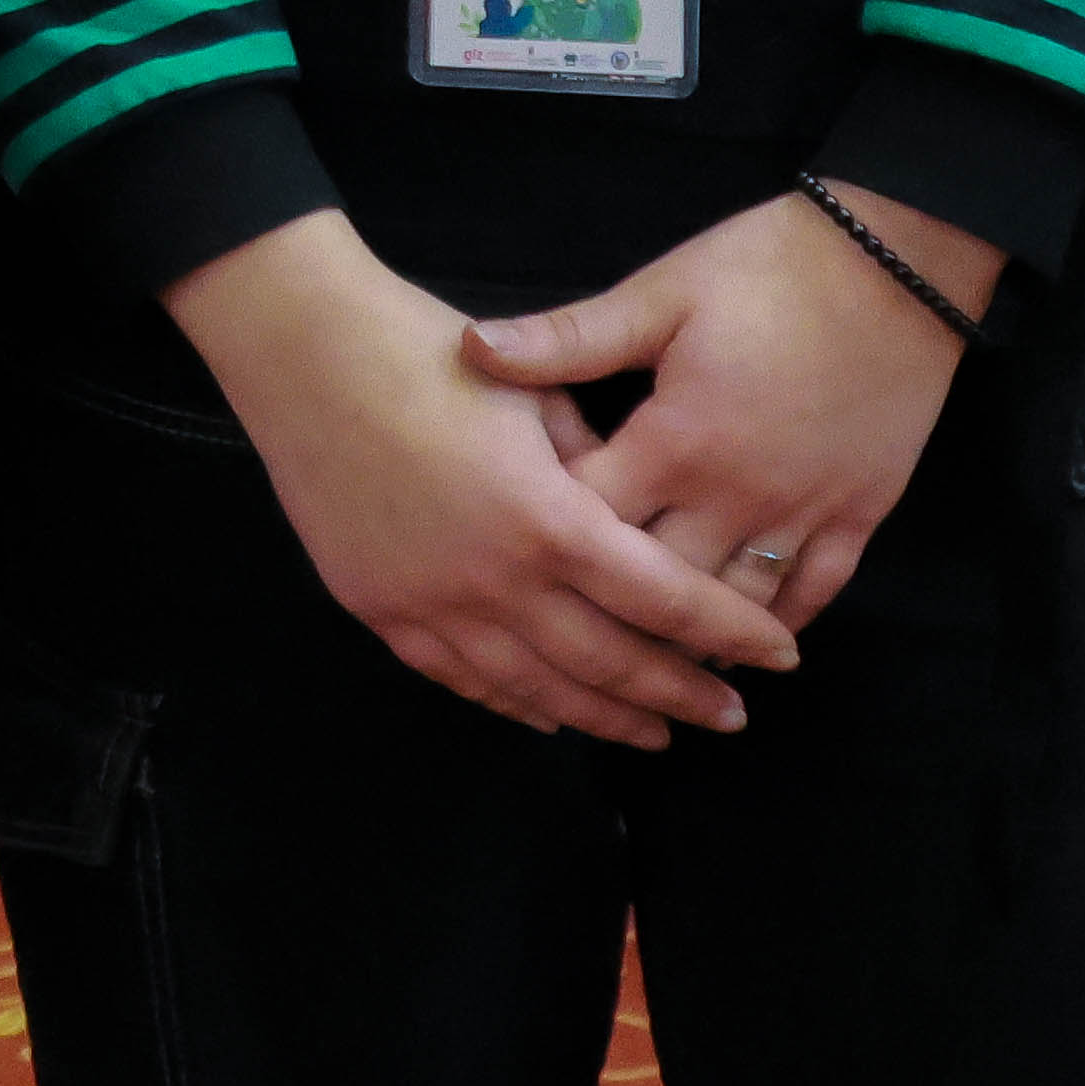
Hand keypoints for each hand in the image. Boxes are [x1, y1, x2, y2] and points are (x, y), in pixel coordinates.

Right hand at [166, 211, 802, 745]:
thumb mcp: (538, 398)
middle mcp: (498, 581)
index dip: (729, 633)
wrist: (304, 352)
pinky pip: (464, 679)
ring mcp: (433, 605)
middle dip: (684, 694)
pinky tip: (551, 716)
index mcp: (550, 521)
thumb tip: (633, 516)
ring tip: (658, 733)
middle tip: (733, 716)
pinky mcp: (382, 610)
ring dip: (609, 718)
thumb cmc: (428, 353)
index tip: (780, 657)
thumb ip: (594, 468)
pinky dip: (516, 705)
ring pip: (541, 690)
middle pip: (612, 662)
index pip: (666, 601)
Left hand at [461, 179, 1000, 634]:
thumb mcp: (660, 294)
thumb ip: (570, 338)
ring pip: (740, 605)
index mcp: (678, 442)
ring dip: (696, 637)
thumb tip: (471, 348)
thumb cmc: (767, 271)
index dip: (546, 535)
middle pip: (661, 583)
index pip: (592, 516)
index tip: (508, 550)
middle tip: (564, 634)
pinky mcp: (861, 513)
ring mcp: (805, 511)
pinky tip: (750, 645)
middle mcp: (738, 494)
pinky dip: (780, 622)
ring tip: (649, 668)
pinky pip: (818, 591)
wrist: (895, 263)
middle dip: (614, 610)